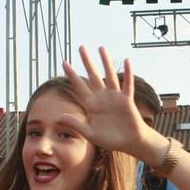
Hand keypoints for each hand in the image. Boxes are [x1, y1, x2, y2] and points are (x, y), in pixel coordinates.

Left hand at [60, 46, 155, 160]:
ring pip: (109, 76)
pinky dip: (128, 73)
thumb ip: (76, 124)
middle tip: (81, 47)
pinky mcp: (126, 100)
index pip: (79, 86)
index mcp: (92, 105)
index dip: (72, 75)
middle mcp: (102, 97)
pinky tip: (127, 61)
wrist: (129, 143)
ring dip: (105, 62)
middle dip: (87, 62)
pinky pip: (127, 84)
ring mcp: (115, 97)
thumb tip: (59, 117)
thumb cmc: (111, 139)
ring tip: (101, 48)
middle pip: (93, 76)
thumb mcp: (90, 133)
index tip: (64, 62)